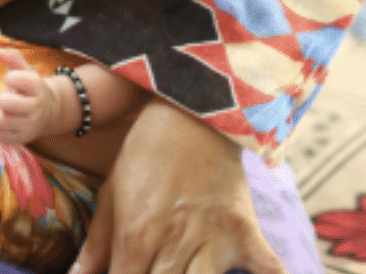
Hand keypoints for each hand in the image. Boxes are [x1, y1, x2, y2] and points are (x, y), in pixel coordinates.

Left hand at [0, 47, 57, 143]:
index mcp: (38, 87)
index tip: (9, 79)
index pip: (24, 81)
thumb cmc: (31, 88)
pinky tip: (1, 121)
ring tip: (0, 110)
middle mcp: (36, 108)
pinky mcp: (20, 139)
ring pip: (0, 121)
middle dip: (1, 99)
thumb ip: (12, 56)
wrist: (49, 113)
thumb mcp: (26, 70)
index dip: (11, 78)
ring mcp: (29, 126)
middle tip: (4, 98)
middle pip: (7, 103)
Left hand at [72, 100, 286, 273]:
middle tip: (155, 268)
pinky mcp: (245, 231)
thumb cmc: (147, 148)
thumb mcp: (113, 188)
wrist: (191, 109)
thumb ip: (97, 241)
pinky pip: (267, 269)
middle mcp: (174, 244)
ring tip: (185, 271)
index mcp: (137, 236)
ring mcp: (213, 240)